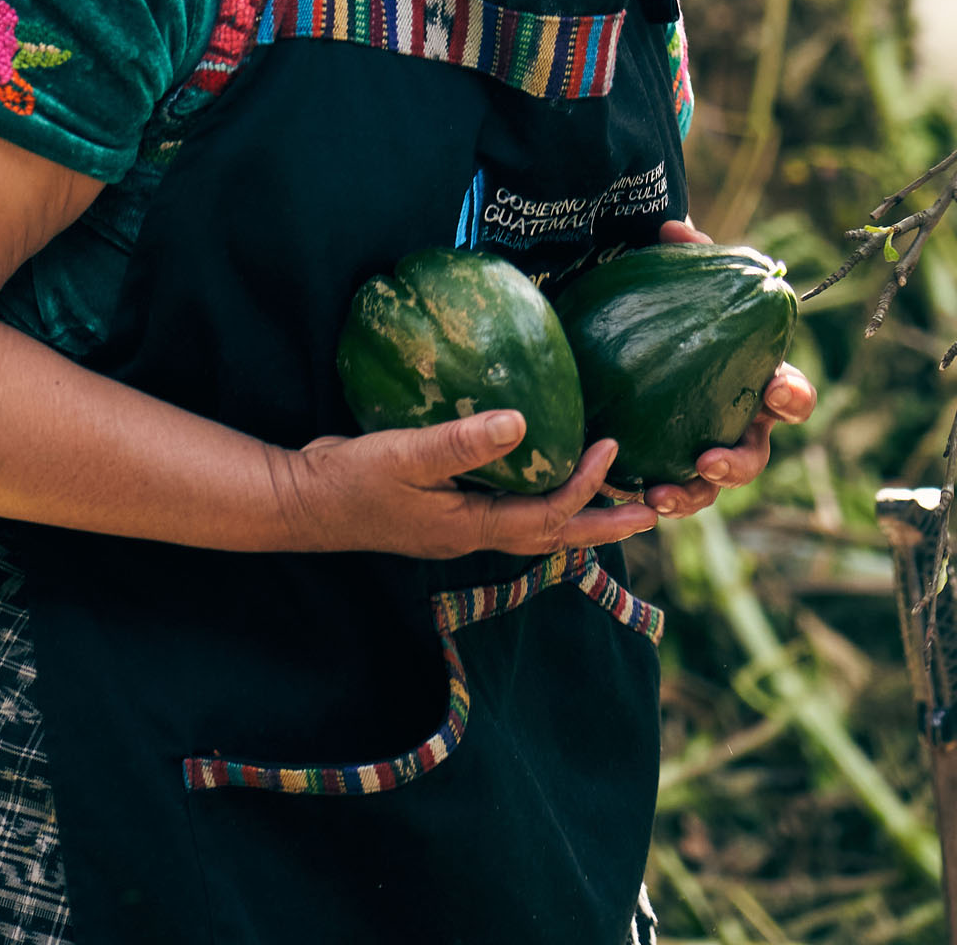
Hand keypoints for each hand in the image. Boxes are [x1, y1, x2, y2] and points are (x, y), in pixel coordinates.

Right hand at [267, 415, 658, 559]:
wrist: (302, 501)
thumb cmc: (351, 480)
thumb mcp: (406, 455)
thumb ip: (461, 442)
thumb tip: (522, 422)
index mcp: (471, 528)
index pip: (546, 516)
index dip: (584, 488)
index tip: (612, 451)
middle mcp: (474, 534)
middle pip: (554, 535)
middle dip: (603, 524)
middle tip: (653, 511)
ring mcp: (459, 525)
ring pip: (534, 525)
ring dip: (577, 513)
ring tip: (614, 497)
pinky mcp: (446, 508)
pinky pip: (510, 509)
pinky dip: (539, 497)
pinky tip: (542, 470)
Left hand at [649, 215, 815, 517]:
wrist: (629, 349)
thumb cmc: (675, 316)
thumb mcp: (679, 284)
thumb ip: (686, 257)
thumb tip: (673, 228)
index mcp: (755, 382)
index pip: (791, 394)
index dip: (793, 397)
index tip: (776, 393)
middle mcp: (738, 424)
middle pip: (754, 455)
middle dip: (738, 464)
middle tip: (709, 461)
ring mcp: (705, 454)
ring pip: (711, 489)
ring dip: (692, 496)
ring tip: (661, 495)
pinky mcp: (668, 471)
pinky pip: (669, 495)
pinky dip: (655, 498)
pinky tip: (629, 494)